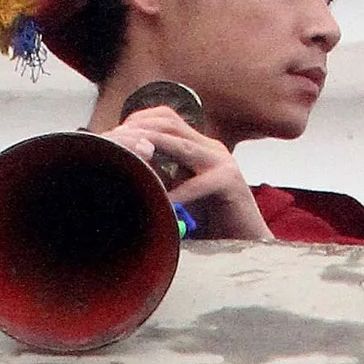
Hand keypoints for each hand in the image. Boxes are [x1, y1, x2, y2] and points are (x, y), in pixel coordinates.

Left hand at [100, 114, 268, 243]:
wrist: (248, 244)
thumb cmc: (212, 224)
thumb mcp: (181, 196)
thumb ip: (163, 180)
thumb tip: (129, 170)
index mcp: (199, 147)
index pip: (166, 118)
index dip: (139, 121)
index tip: (115, 134)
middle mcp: (210, 148)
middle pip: (170, 123)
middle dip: (139, 130)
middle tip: (115, 142)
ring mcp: (222, 162)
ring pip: (182, 146)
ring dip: (153, 148)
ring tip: (131, 157)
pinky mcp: (231, 183)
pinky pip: (200, 183)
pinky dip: (178, 192)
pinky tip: (163, 202)